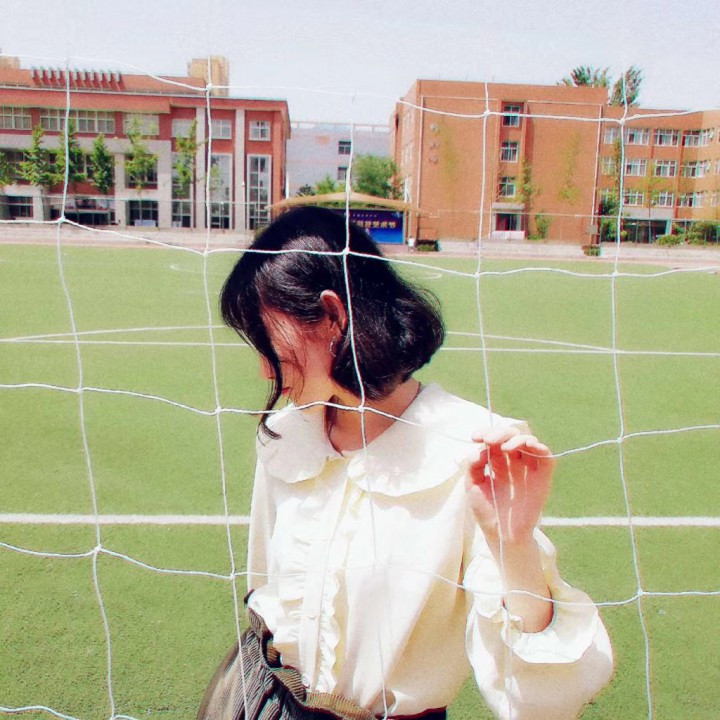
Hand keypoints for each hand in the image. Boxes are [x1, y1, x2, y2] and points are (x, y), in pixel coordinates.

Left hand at [466, 425, 554, 548]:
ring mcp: (528, 468)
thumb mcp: (473, 485)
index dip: (486, 432)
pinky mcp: (542, 476)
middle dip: (499, 433)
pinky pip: (546, 456)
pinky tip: (528, 446)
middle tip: (488, 440)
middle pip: (511, 436)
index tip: (475, 437)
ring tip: (504, 448)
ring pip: (528, 441)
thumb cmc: (487, 510)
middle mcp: (514, 461)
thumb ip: (474, 465)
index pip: (494, 439)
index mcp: (497, 461)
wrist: (501, 533)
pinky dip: (540, 447)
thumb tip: (481, 450)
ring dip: (517, 438)